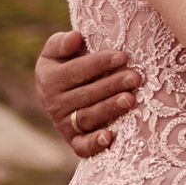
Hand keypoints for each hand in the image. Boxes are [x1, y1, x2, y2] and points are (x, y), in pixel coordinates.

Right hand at [35, 30, 141, 157]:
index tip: (123, 56)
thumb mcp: (56, 51)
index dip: (100, 63)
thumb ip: (61, 43)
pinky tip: (109, 137)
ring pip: (89, 117)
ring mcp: (64, 124)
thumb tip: (74, 37)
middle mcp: (54, 104)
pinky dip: (94, 144)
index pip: (77, 71)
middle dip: (112, 85)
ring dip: (110, 109)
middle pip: (86, 95)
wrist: (61, 93)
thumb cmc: (66, 65)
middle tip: (135, 77)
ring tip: (131, 99)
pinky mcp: (74, 141)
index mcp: (49, 80)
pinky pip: (82, 146)